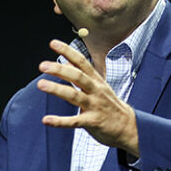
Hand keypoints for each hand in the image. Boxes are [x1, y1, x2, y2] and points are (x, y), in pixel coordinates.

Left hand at [37, 39, 139, 155]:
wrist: (129, 128)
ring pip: (75, 96)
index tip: (53, 43)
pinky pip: (75, 121)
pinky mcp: (93, 122)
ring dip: (57, 89)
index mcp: (96, 81)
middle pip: (78, 76)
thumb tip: (66, 62)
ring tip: (41, 84)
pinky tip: (46, 120)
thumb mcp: (99, 87)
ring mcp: (95, 106)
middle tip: (42, 65)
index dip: (68, 51)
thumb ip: (82, 75)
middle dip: (60, 69)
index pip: (82, 62)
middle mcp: (96, 91)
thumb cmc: (110, 106)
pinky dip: (60, 121)